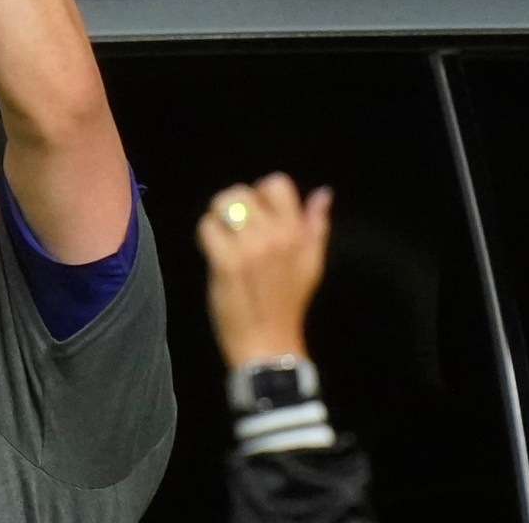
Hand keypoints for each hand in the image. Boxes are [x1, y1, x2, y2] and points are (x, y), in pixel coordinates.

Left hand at [197, 173, 331, 369]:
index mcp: (297, 233)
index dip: (261, 195)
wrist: (268, 345)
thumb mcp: (311, 264)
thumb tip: (323, 193)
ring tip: (223, 241)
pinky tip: (213, 254)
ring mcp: (250, 249)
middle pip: (241, 192)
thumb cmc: (287, 304)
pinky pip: (207, 228)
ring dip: (217, 220)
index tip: (257, 218)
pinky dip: (205, 238)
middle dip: (233, 207)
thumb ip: (316, 226)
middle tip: (235, 232)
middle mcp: (275, 236)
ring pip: (221, 206)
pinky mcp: (226, 263)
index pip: (275, 182)